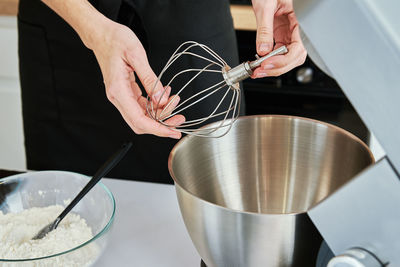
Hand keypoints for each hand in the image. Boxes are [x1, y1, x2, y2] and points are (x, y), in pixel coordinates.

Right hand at [88, 19, 184, 138]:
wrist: (102, 34)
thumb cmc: (115, 40)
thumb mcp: (137, 55)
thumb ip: (150, 80)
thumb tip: (160, 99)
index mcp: (118, 90)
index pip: (139, 120)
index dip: (157, 129)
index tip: (172, 131)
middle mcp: (117, 97)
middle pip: (141, 123)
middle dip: (161, 125)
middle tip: (179, 119)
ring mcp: (121, 96)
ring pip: (142, 116)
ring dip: (160, 113)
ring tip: (174, 101)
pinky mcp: (125, 92)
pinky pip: (142, 105)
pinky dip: (155, 104)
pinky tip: (164, 95)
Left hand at [251, 0, 306, 77]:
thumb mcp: (266, 7)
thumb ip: (265, 29)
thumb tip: (263, 50)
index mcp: (299, 22)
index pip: (298, 49)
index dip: (285, 60)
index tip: (269, 63)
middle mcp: (295, 31)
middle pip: (293, 58)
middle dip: (277, 68)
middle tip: (260, 71)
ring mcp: (288, 35)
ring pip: (286, 59)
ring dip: (272, 68)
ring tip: (258, 71)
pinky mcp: (280, 37)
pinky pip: (277, 54)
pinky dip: (268, 62)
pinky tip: (259, 64)